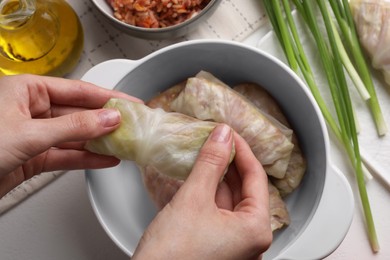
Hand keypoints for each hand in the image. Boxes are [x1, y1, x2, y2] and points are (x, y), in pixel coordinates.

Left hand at [0, 74, 140, 196]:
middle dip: (106, 122)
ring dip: (100, 142)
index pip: (78, 90)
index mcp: (27, 90)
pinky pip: (67, 154)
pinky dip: (87, 158)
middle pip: (79, 113)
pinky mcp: (35, 157)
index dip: (107, 97)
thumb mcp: (29, 133)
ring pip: (75, 136)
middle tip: (132, 126)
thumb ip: (73, 127)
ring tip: (125, 144)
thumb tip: (107, 119)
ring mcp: (35, 134)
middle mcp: (32, 109)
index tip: (130, 103)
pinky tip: (106, 159)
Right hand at [133, 124, 271, 259]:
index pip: (256, 178)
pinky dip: (210, 193)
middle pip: (245, 189)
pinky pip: (219, 212)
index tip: (228, 133)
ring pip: (230, 200)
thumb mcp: (193, 199)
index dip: (242, 150)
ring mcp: (234, 245)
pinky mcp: (217, 246)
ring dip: (219, 176)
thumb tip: (223, 135)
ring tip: (206, 153)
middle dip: (230, 162)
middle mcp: (250, 240)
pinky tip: (200, 178)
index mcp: (256, 230)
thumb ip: (211, 163)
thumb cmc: (172, 256)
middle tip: (216, 140)